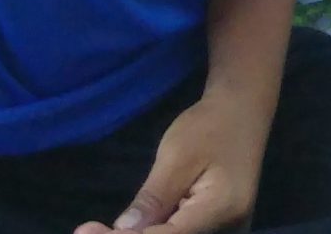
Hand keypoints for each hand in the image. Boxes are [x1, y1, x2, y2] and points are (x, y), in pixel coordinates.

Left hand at [74, 76, 264, 233]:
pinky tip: (130, 229)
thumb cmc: (210, 126)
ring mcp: (225, 229)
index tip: (86, 232)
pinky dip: (155, 233)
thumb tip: (123, 232)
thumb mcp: (176, 156)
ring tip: (100, 230)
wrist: (243, 110)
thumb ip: (153, 198)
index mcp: (221, 208)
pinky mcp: (217, 226)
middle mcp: (228, 227)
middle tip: (88, 231)